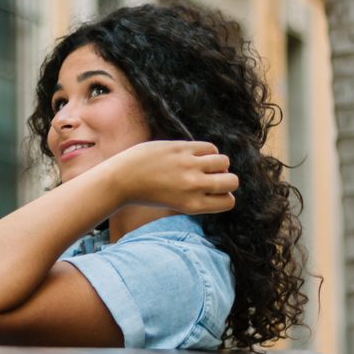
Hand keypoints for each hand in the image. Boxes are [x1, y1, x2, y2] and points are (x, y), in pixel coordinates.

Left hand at [102, 140, 237, 213]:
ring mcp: (188, 166)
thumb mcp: (176, 203)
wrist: (120, 180)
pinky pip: (210, 147)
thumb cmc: (148, 192)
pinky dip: (207, 151)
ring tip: (201, 165)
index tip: (211, 191)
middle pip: (232, 181)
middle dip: (225, 179)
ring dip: (217, 163)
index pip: (229, 201)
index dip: (223, 195)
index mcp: (193, 206)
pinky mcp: (181, 148)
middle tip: (209, 177)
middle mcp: (194, 187)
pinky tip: (194, 155)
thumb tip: (223, 178)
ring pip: (224, 162)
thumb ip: (199, 196)